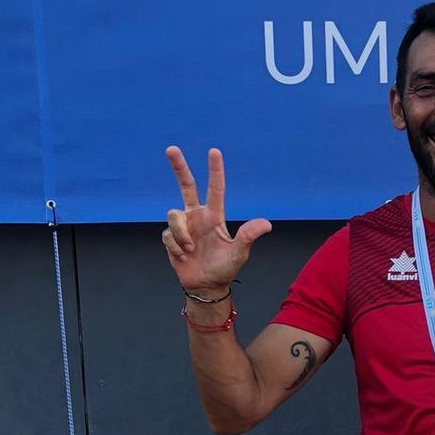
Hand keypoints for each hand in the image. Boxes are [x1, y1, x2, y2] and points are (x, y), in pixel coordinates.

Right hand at [161, 146, 271, 291]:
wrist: (206, 286)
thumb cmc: (225, 268)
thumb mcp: (239, 254)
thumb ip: (248, 237)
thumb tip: (266, 224)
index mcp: (214, 216)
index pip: (215, 188)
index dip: (215, 170)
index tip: (214, 151)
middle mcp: (198, 216)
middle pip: (186, 185)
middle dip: (179, 167)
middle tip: (171, 148)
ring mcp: (184, 226)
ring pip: (173, 215)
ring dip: (181, 234)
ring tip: (190, 250)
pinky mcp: (171, 237)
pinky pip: (168, 235)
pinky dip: (176, 247)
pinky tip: (184, 256)